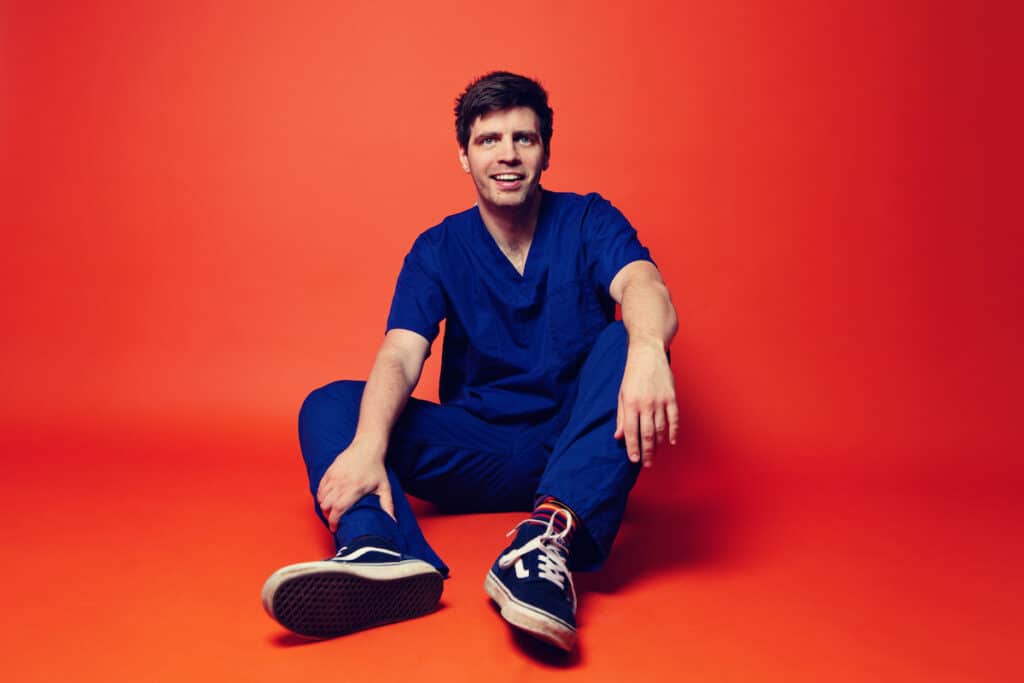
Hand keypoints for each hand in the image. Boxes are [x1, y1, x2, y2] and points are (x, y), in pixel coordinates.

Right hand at [316, 439, 394, 532]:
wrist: (368, 447)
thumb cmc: (377, 469)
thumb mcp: (384, 487)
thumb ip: (387, 505)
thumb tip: (393, 521)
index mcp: (355, 489)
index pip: (338, 509)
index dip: (334, 521)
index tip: (334, 528)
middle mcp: (342, 483)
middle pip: (327, 505)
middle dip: (328, 515)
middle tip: (334, 519)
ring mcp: (334, 476)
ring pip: (322, 497)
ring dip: (324, 506)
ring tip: (330, 510)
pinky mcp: (330, 471)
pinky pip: (320, 487)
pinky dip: (320, 495)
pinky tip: (326, 499)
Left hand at [613, 338, 678, 466]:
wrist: (647, 353)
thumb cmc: (632, 374)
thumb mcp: (621, 394)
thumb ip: (621, 416)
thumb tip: (618, 436)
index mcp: (630, 403)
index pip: (631, 431)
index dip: (632, 447)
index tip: (634, 460)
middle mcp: (645, 404)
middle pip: (647, 434)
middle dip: (647, 452)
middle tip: (647, 464)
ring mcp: (660, 401)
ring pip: (661, 429)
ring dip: (659, 444)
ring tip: (655, 454)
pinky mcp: (671, 397)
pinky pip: (674, 419)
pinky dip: (673, 432)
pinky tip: (671, 442)